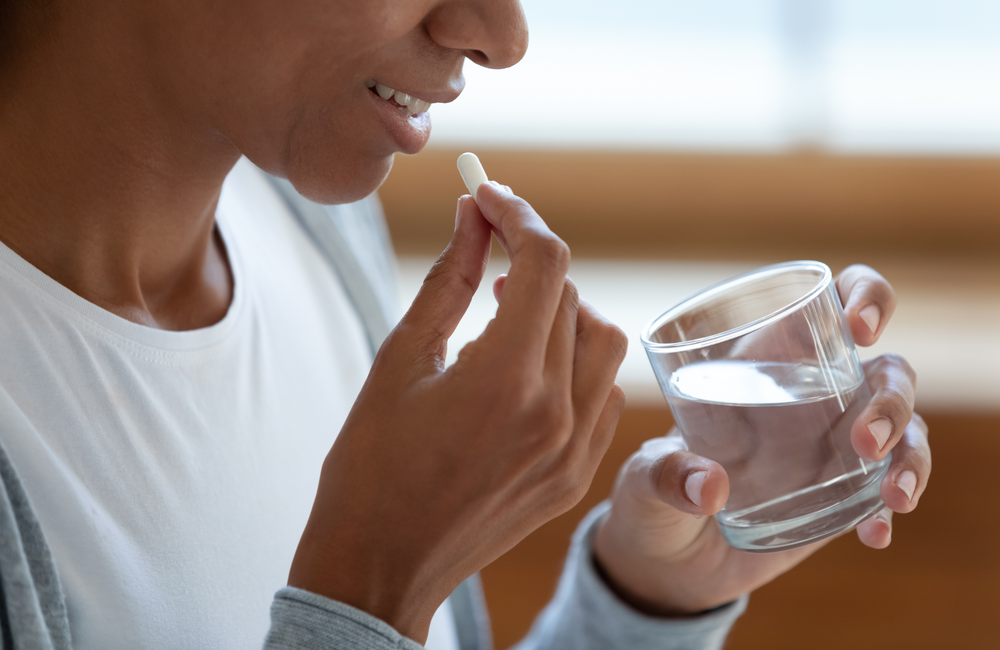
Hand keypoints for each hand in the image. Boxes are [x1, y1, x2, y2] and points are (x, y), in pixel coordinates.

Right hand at [288, 182, 627, 641]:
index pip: (544, 263)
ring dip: (564, 311)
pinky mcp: (577, 474)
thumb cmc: (370, 467)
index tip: (487, 196)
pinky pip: (602, 393)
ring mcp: (574, 450)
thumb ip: (449, 280)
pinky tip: (531, 368)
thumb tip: (472, 217)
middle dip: (532, 259)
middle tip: (488, 250)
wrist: (380, 565)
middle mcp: (555, 413)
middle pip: (574, 295)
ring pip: (603, 342)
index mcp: (504, 379)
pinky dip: (576, 362)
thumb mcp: (400, 361)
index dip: (517, 215)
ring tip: (511, 315)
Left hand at [593, 265, 929, 614]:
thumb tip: (708, 487)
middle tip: (866, 442)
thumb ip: (666, 475)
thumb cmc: (650, 494)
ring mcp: (834, 446)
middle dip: (891, 400)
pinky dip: (889, 510)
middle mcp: (811, 395)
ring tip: (893, 496)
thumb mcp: (644, 479)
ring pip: (904, 429)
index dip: (863, 296)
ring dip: (910, 455)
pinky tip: (875, 533)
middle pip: (886, 372)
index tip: (860, 327)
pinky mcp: (843, 496)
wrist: (667, 561)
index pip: (829, 304)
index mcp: (764, 361)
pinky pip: (886, 492)